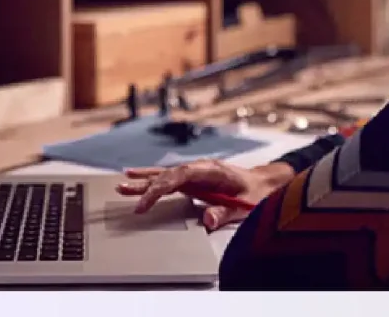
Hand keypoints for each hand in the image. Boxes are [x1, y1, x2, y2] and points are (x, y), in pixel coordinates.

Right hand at [116, 160, 294, 229]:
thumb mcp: (247, 206)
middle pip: (168, 174)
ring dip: (144, 180)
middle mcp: (200, 169)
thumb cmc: (258, 193)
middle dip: (145, 184)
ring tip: (122, 185)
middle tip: (124, 192)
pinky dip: (152, 179)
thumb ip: (226, 212)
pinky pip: (169, 178)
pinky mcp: (194, 179)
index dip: (159, 187)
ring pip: (165, 175)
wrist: (266, 182)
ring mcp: (196, 173)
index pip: (179, 176)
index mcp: (212, 171)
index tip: (145, 203)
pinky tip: (136, 177)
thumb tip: (207, 219)